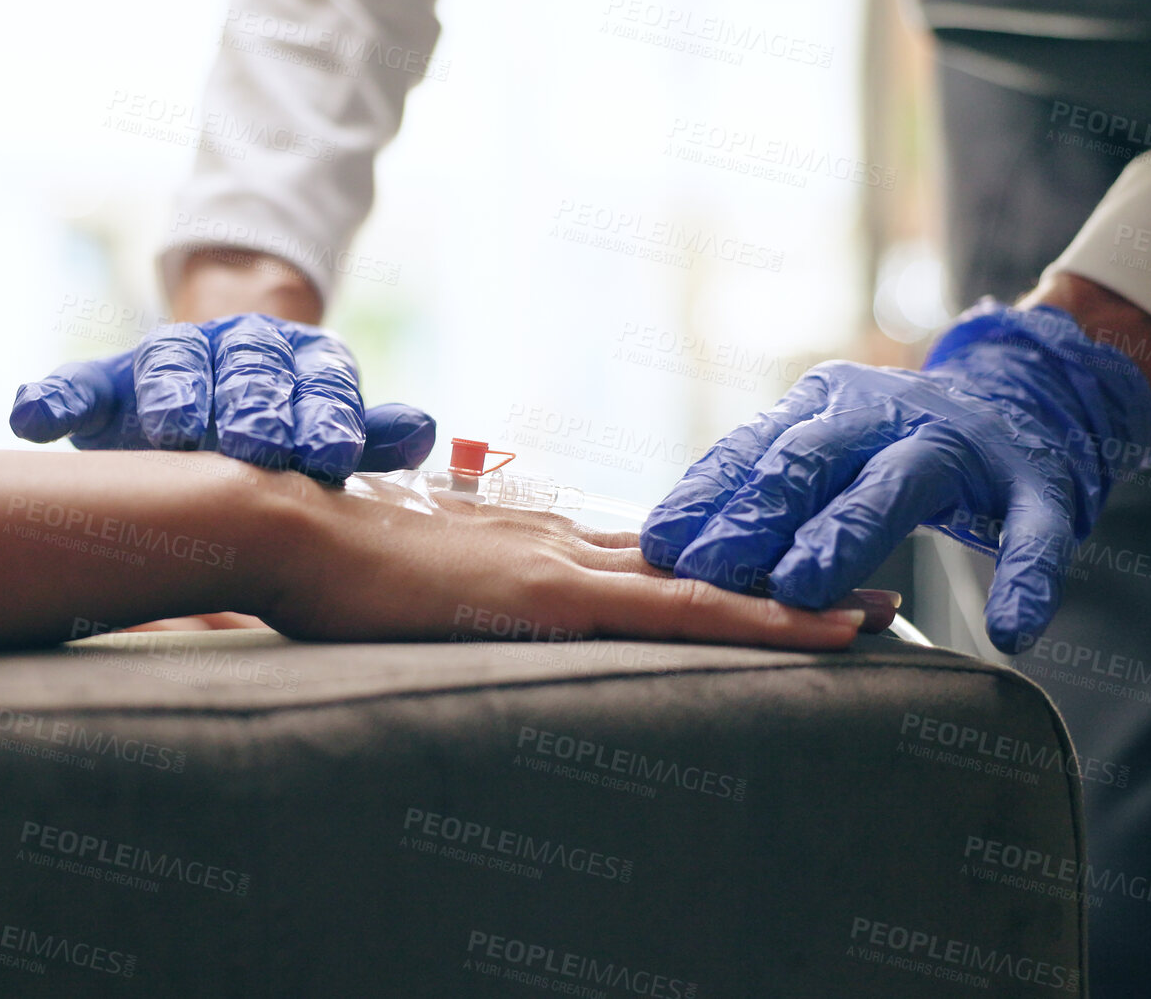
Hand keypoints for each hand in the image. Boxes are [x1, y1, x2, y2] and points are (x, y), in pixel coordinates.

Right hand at [10, 312, 434, 481]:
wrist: (206, 383)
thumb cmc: (277, 423)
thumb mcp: (322, 420)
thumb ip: (365, 428)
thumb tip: (421, 431)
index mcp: (289, 357)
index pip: (313, 379)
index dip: (321, 415)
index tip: (328, 453)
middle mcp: (227, 349)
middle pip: (245, 370)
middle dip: (254, 407)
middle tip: (259, 447)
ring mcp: (161, 363)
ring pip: (167, 368)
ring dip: (173, 396)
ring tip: (175, 429)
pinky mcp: (101, 385)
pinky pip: (74, 387)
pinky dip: (54, 400)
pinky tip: (35, 422)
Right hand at [256, 483, 886, 648]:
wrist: (277, 519)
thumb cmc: (306, 553)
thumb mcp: (378, 571)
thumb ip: (418, 578)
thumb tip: (412, 591)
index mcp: (513, 542)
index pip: (628, 555)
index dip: (700, 566)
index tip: (757, 573)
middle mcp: (550, 541)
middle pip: (684, 562)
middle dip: (772, 577)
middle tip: (863, 590)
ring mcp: (554, 562)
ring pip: (702, 584)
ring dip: (790, 601)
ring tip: (873, 616)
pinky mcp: (547, 594)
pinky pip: (679, 611)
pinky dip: (759, 619)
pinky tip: (818, 632)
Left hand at [641, 299, 1150, 652]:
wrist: (1028, 393)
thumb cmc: (893, 441)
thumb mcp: (823, 442)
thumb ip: (756, 482)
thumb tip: (658, 545)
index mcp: (824, 407)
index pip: (752, 451)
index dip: (706, 497)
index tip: (657, 544)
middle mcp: (886, 416)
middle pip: (811, 463)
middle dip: (757, 516)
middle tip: (709, 570)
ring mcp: (963, 448)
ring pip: (899, 488)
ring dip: (847, 537)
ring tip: (803, 589)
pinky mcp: (1038, 486)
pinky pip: (1034, 534)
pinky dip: (1026, 579)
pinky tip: (1011, 630)